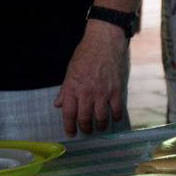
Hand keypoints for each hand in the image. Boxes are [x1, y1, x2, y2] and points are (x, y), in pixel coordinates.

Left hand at [53, 20, 129, 136]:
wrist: (104, 42)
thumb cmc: (86, 54)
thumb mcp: (70, 71)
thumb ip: (65, 90)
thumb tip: (58, 104)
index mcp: (73, 88)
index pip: (69, 114)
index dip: (69, 127)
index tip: (71, 133)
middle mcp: (87, 93)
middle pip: (85, 118)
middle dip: (85, 129)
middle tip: (86, 131)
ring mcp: (103, 92)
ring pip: (101, 117)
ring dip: (100, 126)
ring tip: (100, 128)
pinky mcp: (116, 90)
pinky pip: (117, 109)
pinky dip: (116, 117)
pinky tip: (114, 119)